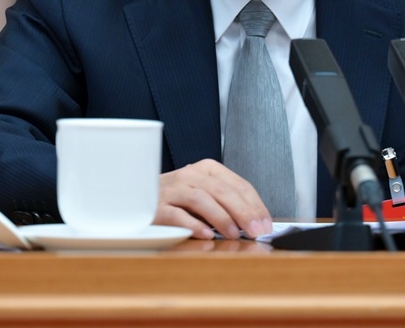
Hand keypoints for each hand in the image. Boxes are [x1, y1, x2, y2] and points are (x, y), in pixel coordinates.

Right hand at [154, 159, 272, 239]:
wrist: (138, 198)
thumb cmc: (178, 200)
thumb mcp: (205, 195)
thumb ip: (227, 204)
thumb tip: (255, 223)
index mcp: (207, 170)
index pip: (238, 185)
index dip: (255, 205)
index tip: (266, 224)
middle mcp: (190, 175)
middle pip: (222, 190)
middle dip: (243, 212)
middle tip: (256, 230)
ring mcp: (172, 189)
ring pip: (201, 199)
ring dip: (221, 218)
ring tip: (234, 234)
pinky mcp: (156, 206)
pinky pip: (177, 214)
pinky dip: (193, 224)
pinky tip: (206, 235)